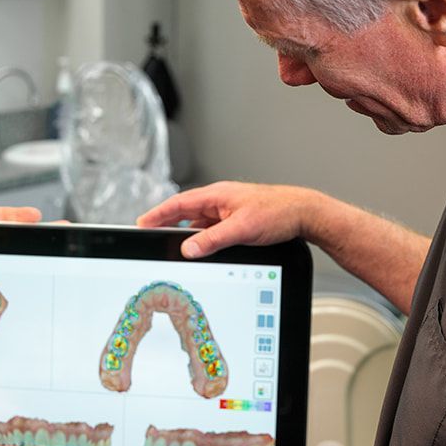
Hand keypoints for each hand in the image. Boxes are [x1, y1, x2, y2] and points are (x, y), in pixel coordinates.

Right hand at [137, 181, 323, 257]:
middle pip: (185, 213)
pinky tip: (202, 250)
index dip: (157, 214)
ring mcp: (228, 211)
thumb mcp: (241, 229)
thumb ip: (213, 240)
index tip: (141, 223)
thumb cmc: (278, 212)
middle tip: (149, 235)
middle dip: (166, 224)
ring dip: (187, 234)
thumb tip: (188, 249)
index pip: (178, 204)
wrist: (303, 214)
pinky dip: (203, 239)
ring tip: (172, 247)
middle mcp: (220, 201)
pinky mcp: (237, 220)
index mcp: (217, 195)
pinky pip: (212, 230)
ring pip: (199, 223)